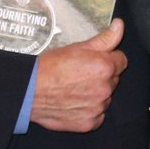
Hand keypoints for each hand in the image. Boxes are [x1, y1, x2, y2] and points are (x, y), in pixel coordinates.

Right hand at [31, 18, 128, 132]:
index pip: (121, 61)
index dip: (108, 59)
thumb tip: (119, 25)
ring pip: (105, 98)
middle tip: (80, 75)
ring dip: (96, 94)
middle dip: (101, 76)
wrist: (28, 91)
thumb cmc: (49, 68)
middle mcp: (105, 88)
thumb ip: (105, 39)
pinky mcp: (89, 123)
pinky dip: (89, 111)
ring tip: (74, 89)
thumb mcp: (77, 47)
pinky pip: (97, 116)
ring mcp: (98, 107)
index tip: (94, 61)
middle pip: (113, 79)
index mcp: (105, 67)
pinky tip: (74, 103)